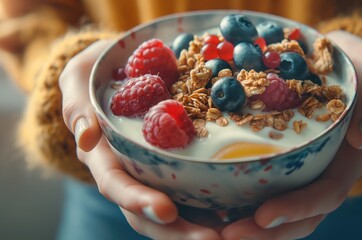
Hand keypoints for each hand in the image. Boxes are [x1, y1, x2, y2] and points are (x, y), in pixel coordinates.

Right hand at [59, 40, 221, 239]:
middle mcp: (131, 171)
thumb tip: (87, 139)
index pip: (117, 186)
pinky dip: (215, 204)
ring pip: (176, 209)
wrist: (117, 70)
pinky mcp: (177, 163)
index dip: (139, 201)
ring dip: (202, 227)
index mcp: (105, 157)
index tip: (167, 211)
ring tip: (235, 234)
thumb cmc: (95, 74)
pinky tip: (241, 210)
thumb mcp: (79, 80)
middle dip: (178, 231)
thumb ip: (78, 106)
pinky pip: (194, 190)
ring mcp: (155, 170)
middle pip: (149, 213)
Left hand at [221, 30, 361, 239]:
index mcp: (348, 159)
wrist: (329, 61)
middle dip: (266, 232)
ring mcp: (304, 171)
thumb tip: (358, 138)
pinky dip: (243, 204)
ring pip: (282, 213)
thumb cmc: (348, 63)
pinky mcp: (282, 164)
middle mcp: (326, 172)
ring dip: (251, 227)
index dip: (297, 209)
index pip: (327, 194)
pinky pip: (265, 191)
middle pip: (301, 216)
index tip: (263, 216)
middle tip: (227, 235)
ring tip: (216, 230)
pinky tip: (214, 207)